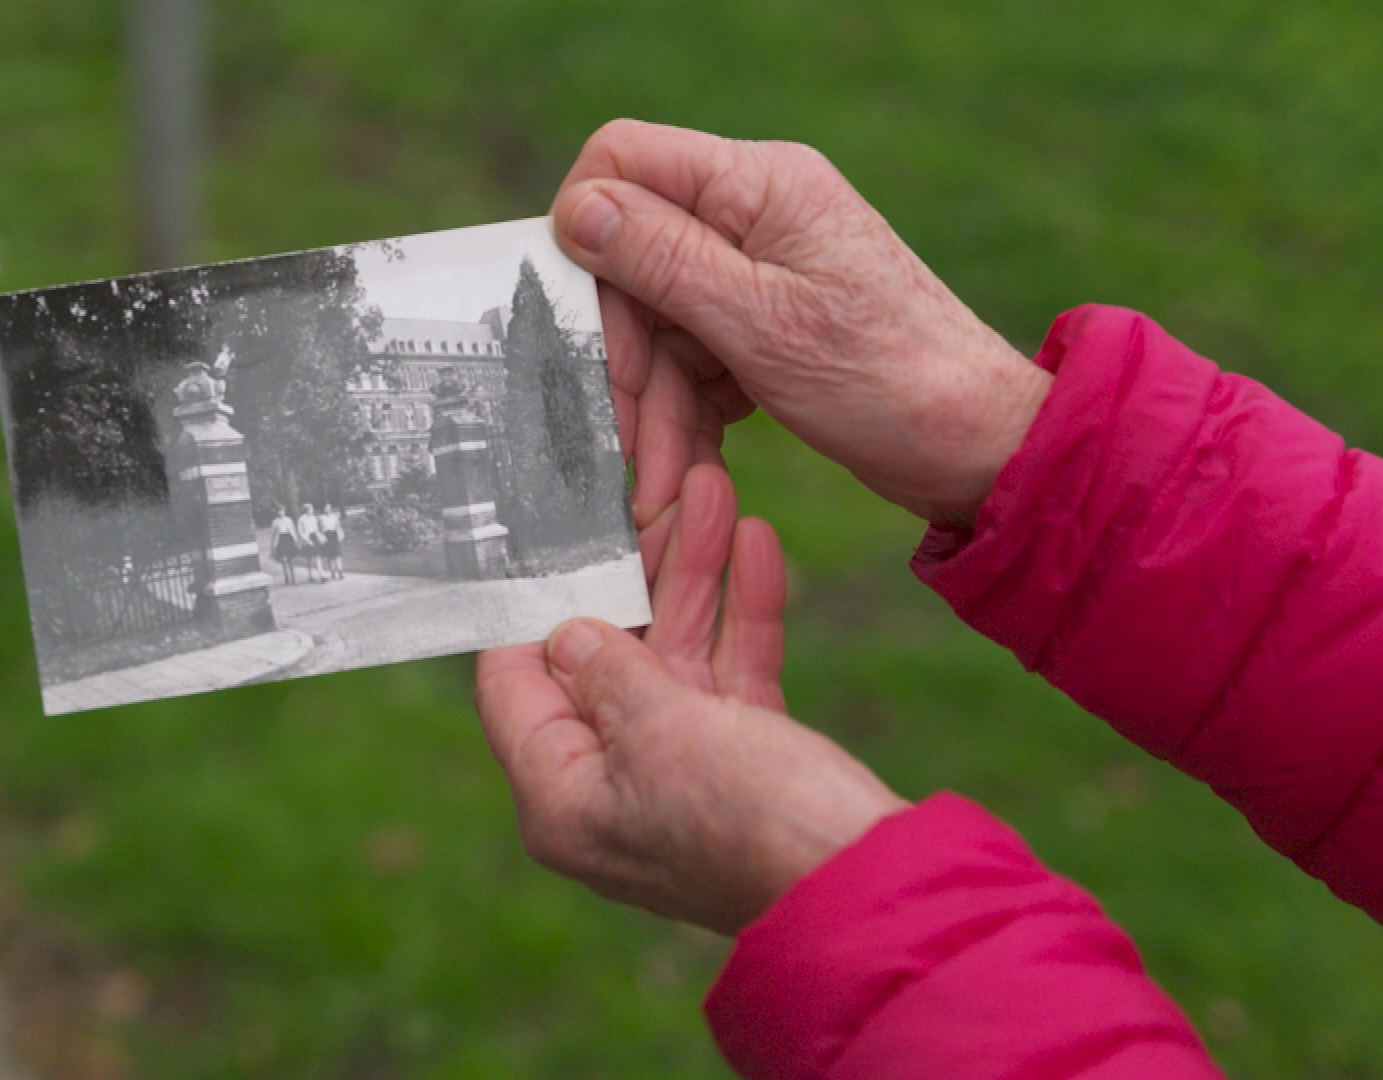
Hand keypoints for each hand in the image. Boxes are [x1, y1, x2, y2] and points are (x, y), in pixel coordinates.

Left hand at [475, 466, 907, 933]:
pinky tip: (756, 542)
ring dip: (693, 571)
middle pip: (603, 655)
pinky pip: (728, 674)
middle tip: (650, 491)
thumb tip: (568, 634)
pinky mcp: (744, 764)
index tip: (544, 532)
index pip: (514, 683)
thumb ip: (609, 670)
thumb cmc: (750, 822)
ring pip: (673, 653)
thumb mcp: (662, 731)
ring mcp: (679, 775)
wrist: (868, 889)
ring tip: (710, 487)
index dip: (530, 605)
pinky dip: (741, 612)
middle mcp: (609, 786)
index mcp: (561, 796)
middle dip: (633, 568)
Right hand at [557, 120, 1053, 527]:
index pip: (625, 161)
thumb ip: (662, 261)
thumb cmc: (886, 381)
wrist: (978, 447)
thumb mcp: (760, 324)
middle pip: (634, 258)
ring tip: (660, 482)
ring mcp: (763, 272)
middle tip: (625, 432)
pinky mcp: (769, 326)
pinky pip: (697, 358)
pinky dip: (689, 413)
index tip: (582, 322)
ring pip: (661, 323)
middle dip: (624, 351)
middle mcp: (756, 214)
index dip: (585, 234)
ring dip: (654, 404)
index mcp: (758, 185)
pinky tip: (692, 465)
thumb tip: (577, 211)